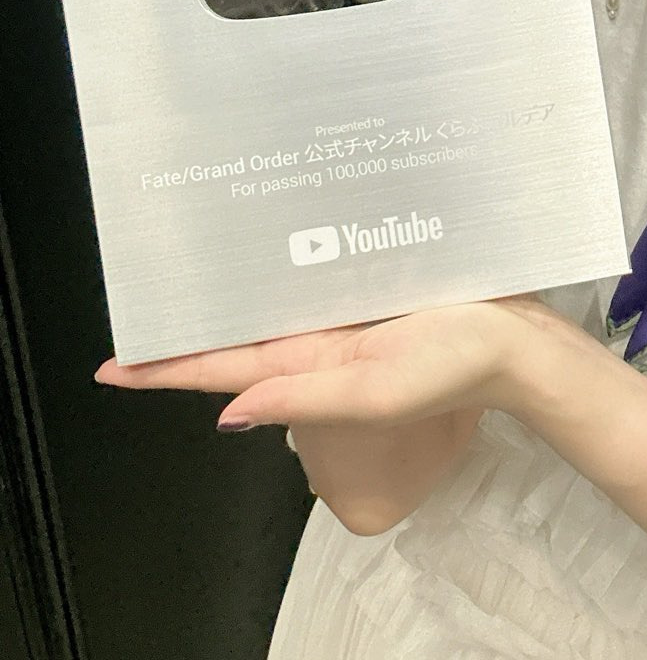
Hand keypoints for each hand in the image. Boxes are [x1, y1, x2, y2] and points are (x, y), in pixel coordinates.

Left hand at [93, 296, 550, 430]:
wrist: (519, 340)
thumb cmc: (454, 365)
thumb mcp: (375, 391)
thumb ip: (302, 398)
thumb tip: (226, 413)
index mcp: (312, 367)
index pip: (224, 370)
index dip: (166, 369)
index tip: (113, 366)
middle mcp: (318, 343)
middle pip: (238, 335)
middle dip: (188, 325)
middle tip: (142, 300)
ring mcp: (343, 316)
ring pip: (270, 305)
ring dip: (229, 294)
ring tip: (185, 268)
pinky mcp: (369, 289)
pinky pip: (312, 280)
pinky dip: (283, 269)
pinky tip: (265, 247)